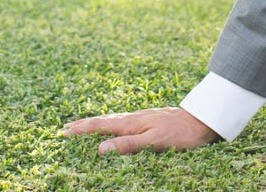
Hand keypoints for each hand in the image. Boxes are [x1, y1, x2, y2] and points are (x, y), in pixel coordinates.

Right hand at [62, 107, 219, 154]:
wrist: (202, 121)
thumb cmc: (180, 134)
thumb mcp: (154, 142)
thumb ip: (128, 145)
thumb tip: (101, 148)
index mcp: (131, 123)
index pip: (100, 126)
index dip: (81, 130)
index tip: (63, 133)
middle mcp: (133, 118)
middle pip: (103, 121)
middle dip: (84, 125)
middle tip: (66, 128)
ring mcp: (141, 118)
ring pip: (112, 120)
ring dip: (96, 124)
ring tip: (84, 126)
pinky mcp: (149, 120)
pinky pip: (122, 121)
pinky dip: (110, 124)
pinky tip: (114, 126)